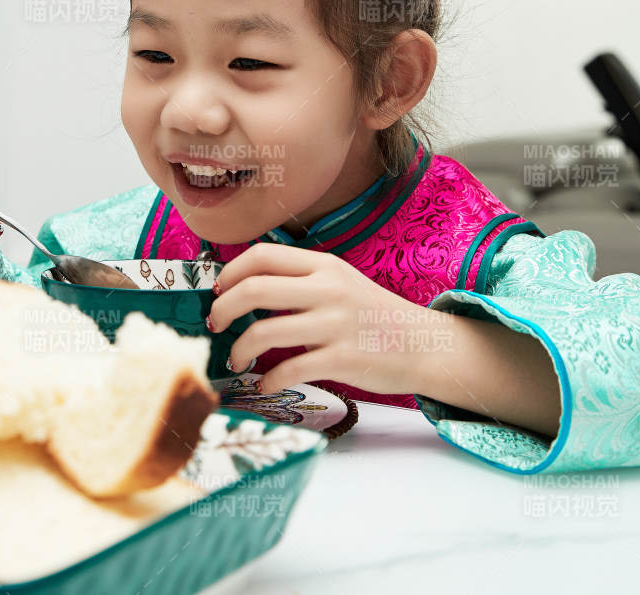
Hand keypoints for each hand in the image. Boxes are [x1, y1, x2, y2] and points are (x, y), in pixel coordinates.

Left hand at [206, 243, 442, 395]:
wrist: (424, 345)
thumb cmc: (373, 317)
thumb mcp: (340, 284)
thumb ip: (301, 283)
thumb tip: (245, 290)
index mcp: (324, 266)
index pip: (262, 255)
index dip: (230, 272)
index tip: (218, 291)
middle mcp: (328, 290)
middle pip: (254, 289)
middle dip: (223, 309)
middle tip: (215, 325)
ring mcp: (335, 324)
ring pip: (265, 331)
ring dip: (239, 350)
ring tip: (236, 361)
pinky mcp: (342, 359)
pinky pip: (289, 369)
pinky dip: (268, 379)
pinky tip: (265, 383)